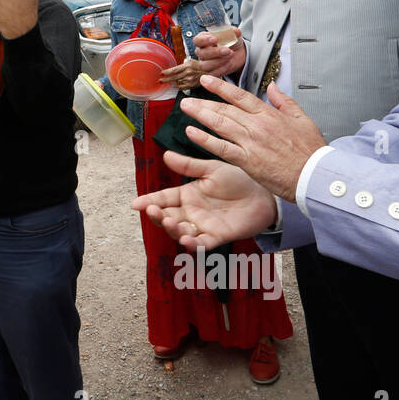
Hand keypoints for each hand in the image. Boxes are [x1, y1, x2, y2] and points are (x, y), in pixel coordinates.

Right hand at [132, 152, 276, 250]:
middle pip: (167, 217)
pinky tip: (186, 239)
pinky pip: (201, 243)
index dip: (149, 201)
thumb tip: (166, 155)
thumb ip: (189, 166)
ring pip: (180, 232)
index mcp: (187, 195)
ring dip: (172, 229)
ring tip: (170, 221)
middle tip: (154, 211)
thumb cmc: (238, 180)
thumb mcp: (211, 169)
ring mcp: (202, 226)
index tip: (135, 204)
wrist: (262, 194)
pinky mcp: (217, 236)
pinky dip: (192, 244)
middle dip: (158, 216)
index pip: (163, 198)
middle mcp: (191, 212)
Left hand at [160, 58, 202, 89]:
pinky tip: (180, 82)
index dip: (167, 72)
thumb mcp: (191, 61)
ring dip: (175, 81)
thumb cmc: (200, 66)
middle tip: (160, 81)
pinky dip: (179, 85)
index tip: (162, 73)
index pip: (175, 70)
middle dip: (166, 80)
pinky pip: (181, 87)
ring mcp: (190, 80)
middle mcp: (188, 73)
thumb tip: (173, 68)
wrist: (209, 72)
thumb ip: (183, 64)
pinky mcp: (191, 85)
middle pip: (174, 77)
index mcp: (187, 66)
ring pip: (177, 82)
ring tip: (178, 78)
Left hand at [177, 75, 325, 201]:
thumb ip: (284, 101)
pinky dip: (205, 140)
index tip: (207, 80)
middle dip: (204, 102)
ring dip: (200, 115)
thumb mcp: (302, 119)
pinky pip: (221, 148)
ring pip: (220, 124)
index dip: (221, 87)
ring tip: (186, 108)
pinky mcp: (247, 160)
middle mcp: (257, 126)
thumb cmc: (310, 152)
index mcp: (270, 115)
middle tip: (188, 97)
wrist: (315, 175)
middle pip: (225, 109)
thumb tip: (273, 86)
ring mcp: (251, 142)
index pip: (240, 96)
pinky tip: (192, 133)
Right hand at [192, 31, 245, 76]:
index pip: (197, 40)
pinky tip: (229, 63)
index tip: (215, 39)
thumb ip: (233, 32)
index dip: (204, 40)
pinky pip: (211, 74)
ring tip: (230, 56)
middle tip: (227, 50)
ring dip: (218, 61)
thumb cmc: (231, 41)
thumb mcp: (233, 34)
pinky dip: (221, 69)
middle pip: (201, 53)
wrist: (237, 52)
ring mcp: (204, 63)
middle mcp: (201, 52)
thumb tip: (235, 31)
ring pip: (204, 65)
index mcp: (203, 39)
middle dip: (215, 52)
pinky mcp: (210, 73)